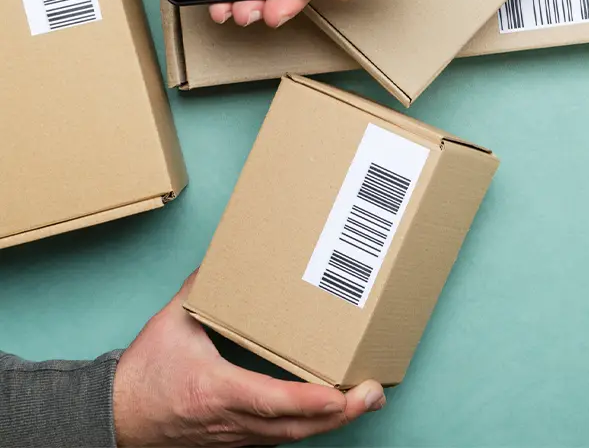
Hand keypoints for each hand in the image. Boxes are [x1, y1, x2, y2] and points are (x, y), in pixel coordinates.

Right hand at [113, 272, 384, 446]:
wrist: (114, 418)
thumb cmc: (144, 375)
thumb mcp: (170, 324)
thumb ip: (200, 289)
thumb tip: (225, 258)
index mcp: (215, 389)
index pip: (270, 399)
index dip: (308, 400)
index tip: (341, 394)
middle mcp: (231, 420)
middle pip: (294, 426)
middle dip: (341, 413)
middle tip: (374, 392)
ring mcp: (236, 435)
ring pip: (292, 436)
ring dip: (333, 421)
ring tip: (368, 398)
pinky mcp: (238, 440)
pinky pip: (282, 436)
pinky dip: (313, 426)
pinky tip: (337, 411)